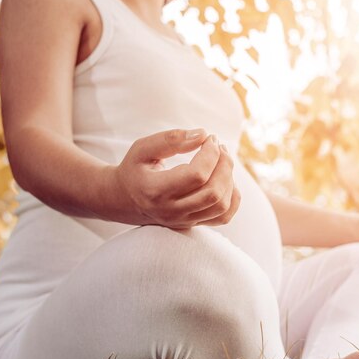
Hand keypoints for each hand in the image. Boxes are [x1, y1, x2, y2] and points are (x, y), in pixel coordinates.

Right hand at [113, 128, 240, 229]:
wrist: (125, 199)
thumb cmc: (135, 169)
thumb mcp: (143, 148)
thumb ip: (170, 139)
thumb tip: (203, 135)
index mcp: (156, 190)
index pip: (196, 175)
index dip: (210, 153)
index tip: (210, 138)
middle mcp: (171, 210)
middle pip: (213, 192)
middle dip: (224, 164)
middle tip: (219, 146)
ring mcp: (184, 220)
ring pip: (221, 205)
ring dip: (229, 178)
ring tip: (222, 159)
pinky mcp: (193, 223)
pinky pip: (224, 216)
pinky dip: (232, 197)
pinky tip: (225, 179)